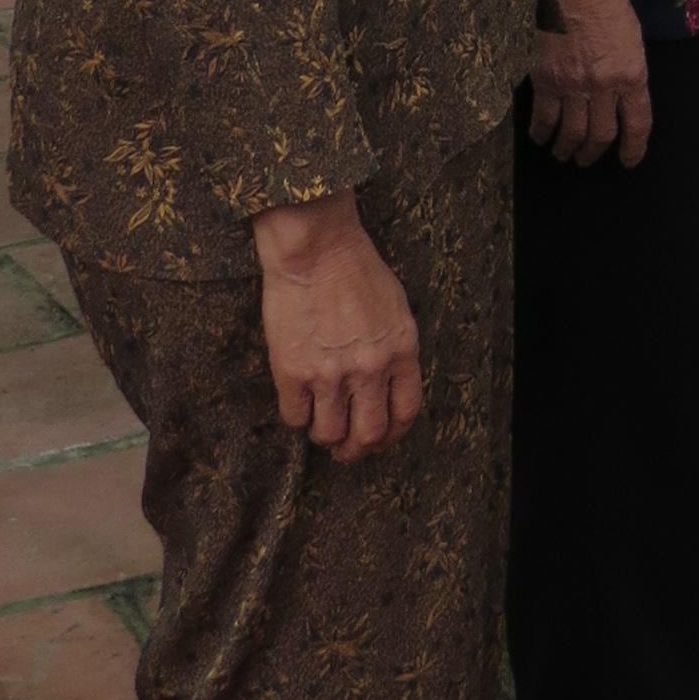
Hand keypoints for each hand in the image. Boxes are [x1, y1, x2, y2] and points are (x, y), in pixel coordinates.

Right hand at [253, 195, 420, 461]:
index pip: (406, 413)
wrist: (316, 249)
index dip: (392, 435)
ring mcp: (330, 374)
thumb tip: (386, 388)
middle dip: (357, 449)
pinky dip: (297, 416)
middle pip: (368, 435)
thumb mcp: (395, 309)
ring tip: (321, 421)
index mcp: (402, 350)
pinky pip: (295, 418)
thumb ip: (395, 351)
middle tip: (346, 448)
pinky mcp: (292, 374)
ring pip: (329, 434)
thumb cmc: (357, 270)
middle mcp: (370, 369)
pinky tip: (299, 400)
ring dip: (325, 434)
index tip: (380, 438)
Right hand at [528, 0, 651, 167]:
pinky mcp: (545, 80)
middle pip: (601, 135)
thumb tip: (621, 93)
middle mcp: (604, 85)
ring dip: (568, 149)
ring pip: (571, 133)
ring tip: (564, 154)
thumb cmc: (607, 0)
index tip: (629, 160)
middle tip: (588, 158)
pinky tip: (540, 137)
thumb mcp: (632, 36)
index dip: (634, 148)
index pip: (637, 122)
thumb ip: (628, 68)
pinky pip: (543, 117)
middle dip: (594, 153)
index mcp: (633, 73)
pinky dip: (541, 132)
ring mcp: (572, 85)